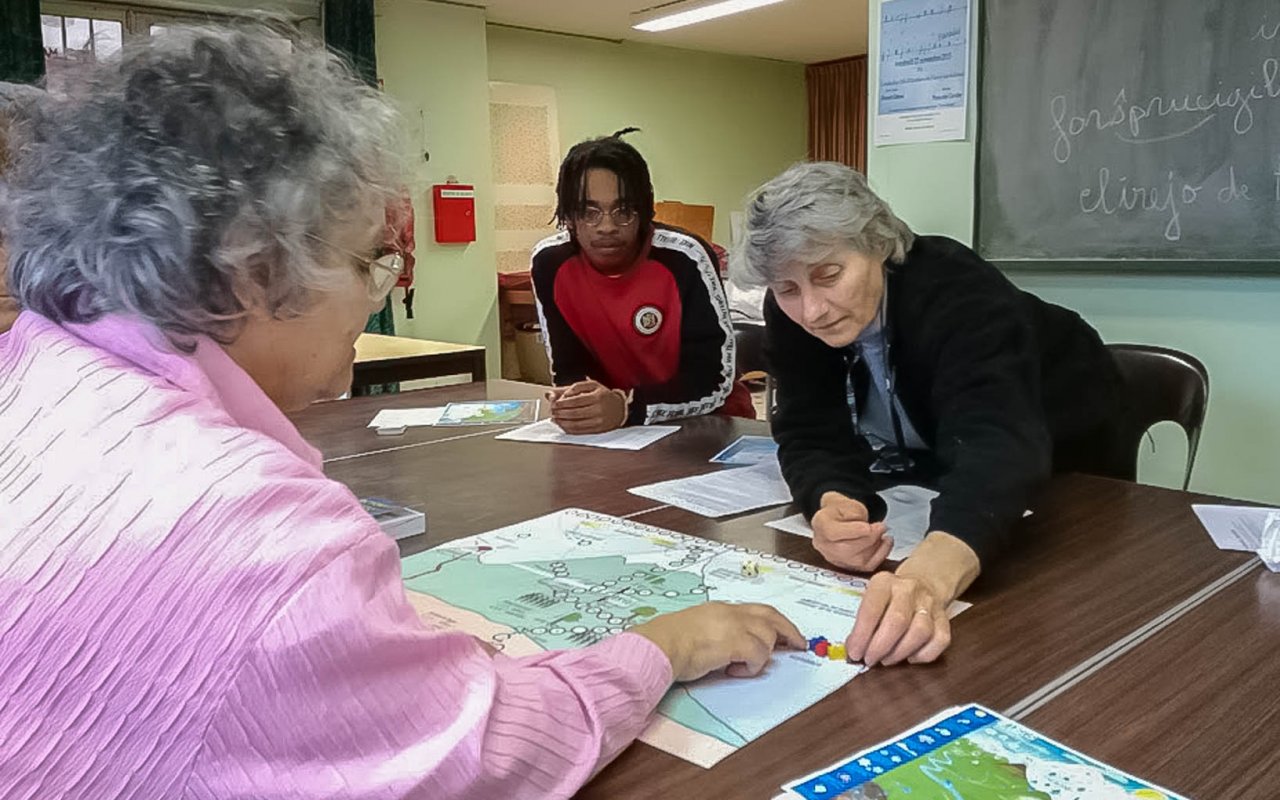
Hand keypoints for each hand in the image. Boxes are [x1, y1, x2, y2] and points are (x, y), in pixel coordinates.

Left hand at [548, 379, 626, 433]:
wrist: (620, 409)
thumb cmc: (603, 396)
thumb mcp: (591, 386)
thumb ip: (573, 387)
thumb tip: (557, 394)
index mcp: (597, 397)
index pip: (575, 401)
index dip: (562, 403)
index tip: (554, 404)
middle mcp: (599, 410)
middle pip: (574, 413)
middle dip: (560, 413)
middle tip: (552, 412)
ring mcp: (598, 422)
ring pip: (576, 425)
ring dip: (562, 423)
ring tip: (555, 419)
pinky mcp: (597, 431)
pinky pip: (580, 432)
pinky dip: (568, 429)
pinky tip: (563, 425)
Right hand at [631, 602, 804, 680]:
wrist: (660, 645)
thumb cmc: (668, 642)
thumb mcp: (695, 630)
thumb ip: (716, 634)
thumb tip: (727, 651)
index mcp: (720, 610)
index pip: (755, 611)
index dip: (772, 622)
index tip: (782, 633)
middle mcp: (730, 613)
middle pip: (770, 616)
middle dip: (788, 629)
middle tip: (799, 643)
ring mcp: (734, 626)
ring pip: (767, 637)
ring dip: (761, 654)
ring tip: (742, 667)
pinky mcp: (736, 642)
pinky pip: (759, 655)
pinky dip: (751, 666)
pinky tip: (734, 672)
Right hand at [811, 492, 890, 571]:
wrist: (839, 517)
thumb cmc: (842, 510)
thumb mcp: (847, 503)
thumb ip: (855, 514)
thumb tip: (867, 530)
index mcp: (820, 524)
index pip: (833, 533)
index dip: (853, 531)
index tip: (869, 527)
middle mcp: (823, 545)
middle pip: (846, 550)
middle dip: (869, 539)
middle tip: (882, 527)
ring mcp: (834, 558)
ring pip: (858, 560)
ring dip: (876, 547)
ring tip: (883, 534)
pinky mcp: (846, 566)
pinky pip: (866, 566)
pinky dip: (880, 555)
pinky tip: (885, 544)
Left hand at [844, 531, 979, 666]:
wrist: (922, 581)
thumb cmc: (889, 598)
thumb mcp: (871, 598)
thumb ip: (862, 621)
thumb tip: (854, 649)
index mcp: (884, 582)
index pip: (872, 610)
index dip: (862, 635)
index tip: (855, 652)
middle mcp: (908, 589)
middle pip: (897, 621)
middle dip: (880, 647)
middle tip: (870, 659)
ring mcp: (929, 603)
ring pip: (920, 632)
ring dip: (900, 652)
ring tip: (887, 660)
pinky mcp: (944, 617)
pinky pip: (940, 640)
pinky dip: (924, 655)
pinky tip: (910, 658)